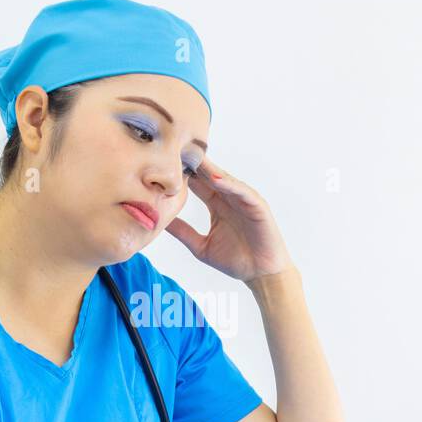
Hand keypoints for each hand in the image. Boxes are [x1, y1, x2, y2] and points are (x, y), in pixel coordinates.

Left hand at [166, 156, 294, 284]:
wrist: (260, 273)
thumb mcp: (201, 246)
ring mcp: (243, 200)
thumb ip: (183, 232)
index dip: (183, 174)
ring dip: (210, 169)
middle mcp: (229, 198)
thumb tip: (160, 222)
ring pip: (225, 180)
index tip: (165, 162)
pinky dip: (230, 185)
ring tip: (194, 157)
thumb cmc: (236, 260)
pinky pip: (242, 192)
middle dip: (195, 163)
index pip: (198, 184)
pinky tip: (217, 179)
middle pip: (210, 176)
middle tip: (177, 147)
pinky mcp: (257, 206)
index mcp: (217, 205)